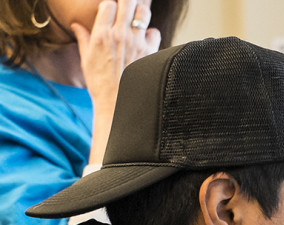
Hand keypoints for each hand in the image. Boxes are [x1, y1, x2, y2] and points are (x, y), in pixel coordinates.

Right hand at [72, 0, 162, 163]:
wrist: (118, 105)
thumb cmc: (101, 85)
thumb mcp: (86, 60)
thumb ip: (83, 39)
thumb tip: (76, 25)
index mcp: (101, 35)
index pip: (108, 4)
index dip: (110, 5)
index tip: (112, 10)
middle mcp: (120, 36)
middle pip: (128, 3)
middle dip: (128, 4)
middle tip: (128, 9)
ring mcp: (137, 43)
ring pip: (144, 13)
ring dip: (142, 13)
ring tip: (139, 19)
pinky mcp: (150, 52)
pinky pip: (155, 32)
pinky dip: (151, 33)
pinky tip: (146, 41)